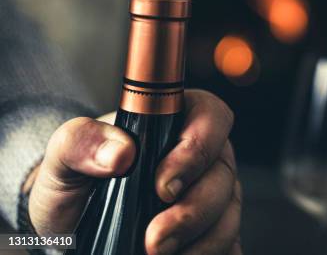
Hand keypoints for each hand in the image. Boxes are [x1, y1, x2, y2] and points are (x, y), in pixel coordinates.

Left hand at [25, 90, 239, 254]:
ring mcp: (213, 197)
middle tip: (154, 239)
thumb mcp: (64, 156)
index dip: (198, 147)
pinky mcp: (213, 234)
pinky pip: (229, 246)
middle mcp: (203, 158)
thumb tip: (120, 153)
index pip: (211, 117)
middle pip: (222, 174)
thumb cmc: (77, 181)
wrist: (71, 227)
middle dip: (193, 211)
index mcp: (177, 122)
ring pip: (229, 216)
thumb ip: (83, 140)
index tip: (163, 185)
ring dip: (200, 243)